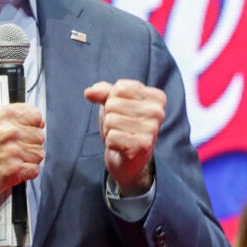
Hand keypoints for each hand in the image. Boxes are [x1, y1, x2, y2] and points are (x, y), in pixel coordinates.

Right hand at [0, 103, 44, 201]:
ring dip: (30, 158)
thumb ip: (5, 116)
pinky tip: (16, 169)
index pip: (35, 116)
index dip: (34, 124)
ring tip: (16, 159)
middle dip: (31, 143)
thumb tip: (24, 116)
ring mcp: (13, 151)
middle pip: (38, 136)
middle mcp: (9, 132)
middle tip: (19, 148)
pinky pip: (34, 170)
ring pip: (38, 153)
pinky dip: (27, 172)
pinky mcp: (14, 170)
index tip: (31, 129)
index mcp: (2, 116)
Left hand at [83, 79, 163, 195]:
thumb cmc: (122, 126)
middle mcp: (158, 112)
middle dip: (110, 116)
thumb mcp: (113, 103)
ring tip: (121, 136)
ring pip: (111, 120)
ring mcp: (152, 129)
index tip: (123, 111)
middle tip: (121, 127)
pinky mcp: (143, 146)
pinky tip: (121, 146)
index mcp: (156, 97)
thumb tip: (89, 92)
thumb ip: (102, 92)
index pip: (120, 87)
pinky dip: (110, 142)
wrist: (127, 159)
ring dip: (109, 130)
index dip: (113, 99)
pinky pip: (112, 136)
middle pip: (113, 104)